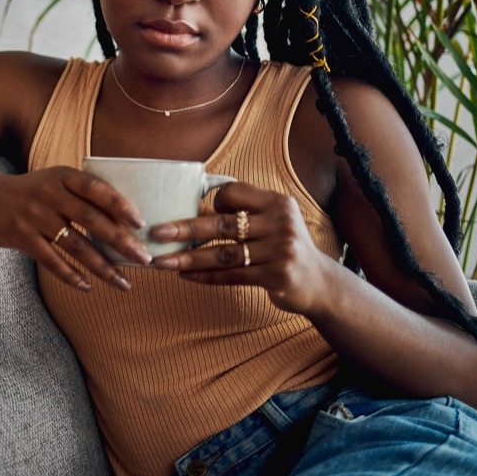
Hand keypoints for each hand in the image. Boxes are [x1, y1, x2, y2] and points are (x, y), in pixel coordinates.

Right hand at [0, 165, 149, 292]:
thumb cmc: (29, 191)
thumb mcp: (53, 180)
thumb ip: (81, 193)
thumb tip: (123, 220)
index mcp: (62, 176)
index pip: (97, 188)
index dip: (120, 205)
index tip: (140, 223)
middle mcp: (49, 194)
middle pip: (91, 220)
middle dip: (121, 242)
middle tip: (145, 259)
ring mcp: (34, 216)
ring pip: (76, 246)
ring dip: (103, 267)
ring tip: (124, 283)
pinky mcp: (22, 237)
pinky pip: (52, 261)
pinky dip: (71, 276)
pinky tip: (88, 287)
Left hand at [146, 182, 338, 314]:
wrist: (320, 283)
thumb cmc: (284, 247)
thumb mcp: (272, 222)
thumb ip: (240, 214)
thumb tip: (190, 209)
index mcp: (277, 203)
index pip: (234, 192)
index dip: (213, 201)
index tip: (200, 211)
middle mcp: (281, 223)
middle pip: (222, 224)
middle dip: (184, 228)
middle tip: (156, 232)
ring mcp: (280, 251)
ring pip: (223, 254)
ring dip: (188, 257)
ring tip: (160, 261)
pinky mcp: (276, 276)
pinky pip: (231, 275)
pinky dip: (205, 276)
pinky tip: (184, 275)